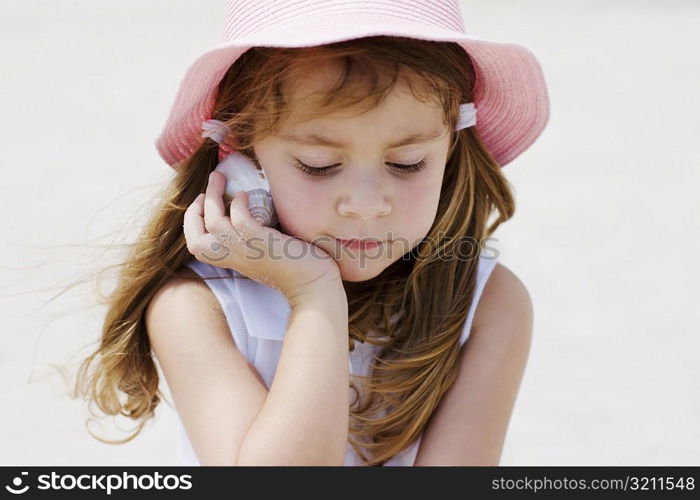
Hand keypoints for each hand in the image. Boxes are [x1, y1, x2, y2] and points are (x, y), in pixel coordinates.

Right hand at [183, 171, 342, 303]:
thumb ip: (253, 238)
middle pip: (197, 238)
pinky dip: (238, 204)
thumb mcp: (265, 253)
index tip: (202, 202)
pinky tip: (245, 195)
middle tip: (210, 183)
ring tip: (220, 177)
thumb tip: (249, 210)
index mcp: (233, 261)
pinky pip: (240, 220)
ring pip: (215, 223)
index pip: (197, 246)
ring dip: (214, 196)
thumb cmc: (297, 268)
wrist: (315, 286)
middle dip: (196, 208)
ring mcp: (248, 251)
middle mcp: (235, 258)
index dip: (192, 222)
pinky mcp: (263, 243)